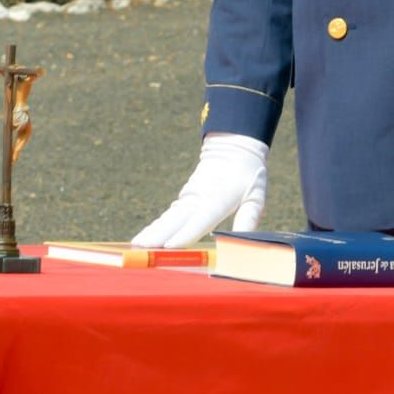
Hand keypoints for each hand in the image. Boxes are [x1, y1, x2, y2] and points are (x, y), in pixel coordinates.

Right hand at [132, 133, 268, 246]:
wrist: (234, 146)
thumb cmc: (249, 174)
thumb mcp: (256, 195)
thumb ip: (249, 218)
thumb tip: (242, 242)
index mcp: (218, 198)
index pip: (200, 219)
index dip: (186, 233)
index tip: (170, 245)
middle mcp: (200, 197)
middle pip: (177, 219)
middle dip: (159, 234)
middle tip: (142, 247)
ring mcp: (190, 196)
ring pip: (169, 216)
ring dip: (153, 231)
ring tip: (137, 244)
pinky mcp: (186, 197)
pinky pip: (170, 214)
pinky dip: (157, 225)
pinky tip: (145, 237)